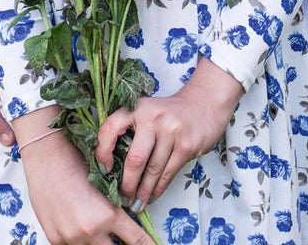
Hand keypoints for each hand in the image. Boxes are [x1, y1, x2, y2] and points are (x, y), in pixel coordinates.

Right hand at [17, 125, 155, 244]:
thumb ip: (115, 207)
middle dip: (119, 243)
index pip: (136, 240)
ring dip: (99, 240)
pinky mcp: (56, 239)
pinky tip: (77, 223)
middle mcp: (91, 231)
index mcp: (108, 215)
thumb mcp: (104, 184)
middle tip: (120, 234)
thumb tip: (127, 218)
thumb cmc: (77, 162)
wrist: (47, 157)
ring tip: (95, 222)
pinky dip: (79, 239)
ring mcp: (71, 238)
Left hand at [95, 57, 243, 210]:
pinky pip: (168, 173)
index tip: (104, 170)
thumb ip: (131, 131)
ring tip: (136, 204)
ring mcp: (172, 131)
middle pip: (135, 159)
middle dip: (127, 184)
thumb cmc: (169, 112)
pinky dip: (158, 188)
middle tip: (122, 198)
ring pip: (153, 170)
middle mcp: (153, 117)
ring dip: (143, 192)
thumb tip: (112, 167)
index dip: (102, 152)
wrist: (205, 103)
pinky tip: (152, 196)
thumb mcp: (147, 111)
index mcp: (137, 108)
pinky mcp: (186, 145)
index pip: (110, 129)